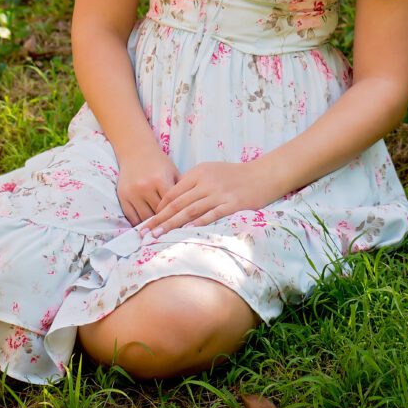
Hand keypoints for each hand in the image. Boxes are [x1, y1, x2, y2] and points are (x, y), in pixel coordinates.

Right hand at [116, 145, 180, 226]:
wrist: (136, 151)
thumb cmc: (158, 162)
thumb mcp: (173, 171)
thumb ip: (180, 190)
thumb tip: (191, 210)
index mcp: (160, 179)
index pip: (171, 204)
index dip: (177, 216)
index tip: (183, 225)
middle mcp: (145, 186)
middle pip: (158, 213)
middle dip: (165, 222)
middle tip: (172, 233)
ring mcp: (132, 192)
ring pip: (145, 218)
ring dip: (152, 225)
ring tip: (160, 232)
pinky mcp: (122, 196)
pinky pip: (131, 217)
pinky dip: (139, 223)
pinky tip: (146, 226)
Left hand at [138, 161, 275, 237]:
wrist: (262, 175)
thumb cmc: (235, 175)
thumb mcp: (211, 171)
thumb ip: (194, 183)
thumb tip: (176, 200)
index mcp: (198, 173)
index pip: (173, 192)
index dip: (159, 208)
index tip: (147, 221)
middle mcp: (206, 182)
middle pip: (177, 203)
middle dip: (159, 219)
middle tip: (145, 233)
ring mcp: (218, 193)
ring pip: (190, 211)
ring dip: (172, 225)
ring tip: (159, 236)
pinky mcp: (231, 204)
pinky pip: (210, 215)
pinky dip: (196, 224)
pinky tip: (185, 233)